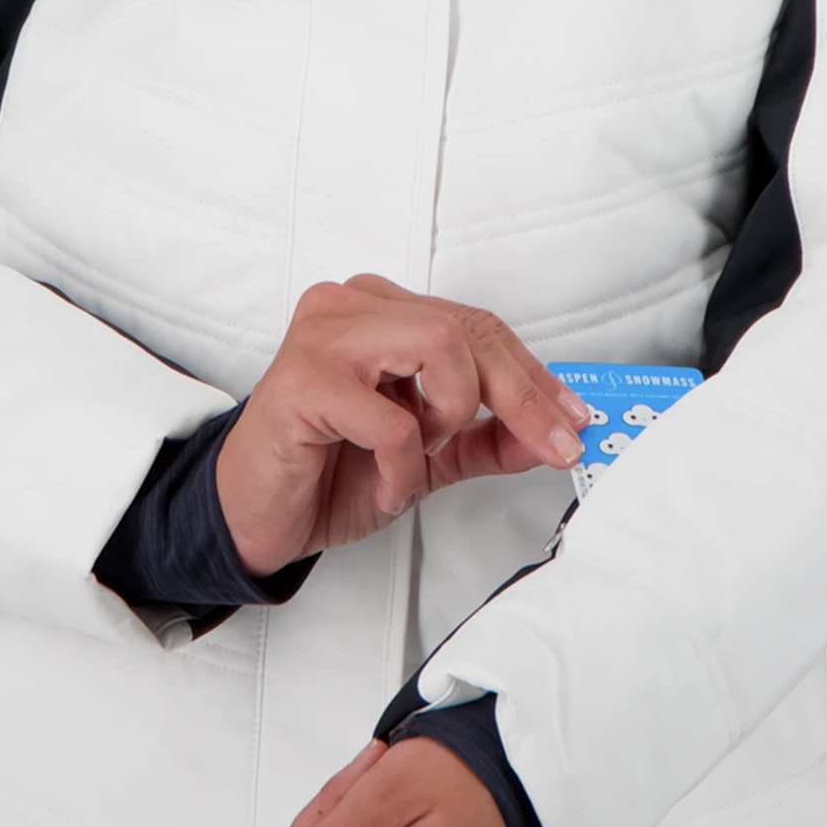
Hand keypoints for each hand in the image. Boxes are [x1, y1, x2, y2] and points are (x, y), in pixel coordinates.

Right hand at [215, 273, 590, 576]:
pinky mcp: (301, 382)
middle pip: (467, 329)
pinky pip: (393, 420)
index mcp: (380, 314)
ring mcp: (322, 337)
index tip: (573, 419)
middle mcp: (349, 308)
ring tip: (421, 457)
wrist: (253, 518)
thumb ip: (484, 440)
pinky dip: (404, 465)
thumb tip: (549, 433)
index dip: (533, 375)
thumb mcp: (427, 459)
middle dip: (522, 395)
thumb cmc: (326, 474)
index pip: (477, 326)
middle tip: (552, 444)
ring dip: (450, 415)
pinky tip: (386, 485)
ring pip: (438, 347)